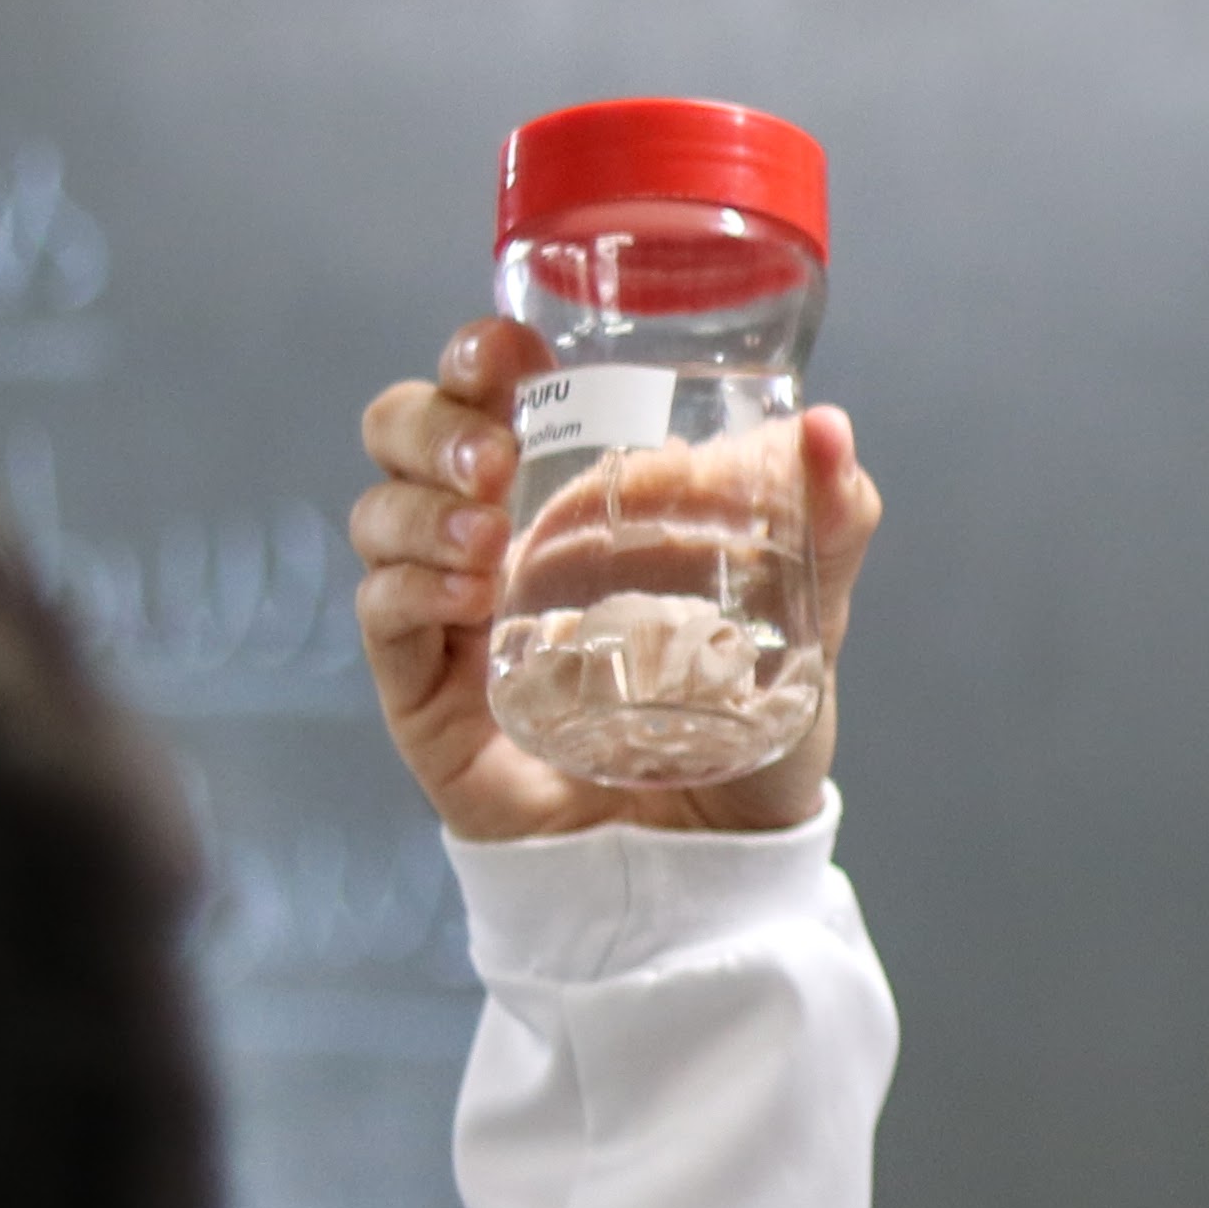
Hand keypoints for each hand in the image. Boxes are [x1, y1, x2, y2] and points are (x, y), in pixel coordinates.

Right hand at [350, 317, 882, 842]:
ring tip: (490, 536)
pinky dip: (410, 587)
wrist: (712, 861)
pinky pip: (382, 615)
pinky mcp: (424, 692)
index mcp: (566, 498)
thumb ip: (829, 524)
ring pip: (379, 515)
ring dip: (422, 507)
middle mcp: (492, 539)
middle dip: (431, 421)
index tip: (508, 346)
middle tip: (495, 454)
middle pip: (401, 434)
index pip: (487, 395)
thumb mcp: (807, 622)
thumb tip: (830, 427)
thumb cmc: (744, 730)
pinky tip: (467, 593)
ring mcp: (448, 613)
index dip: (477, 357)